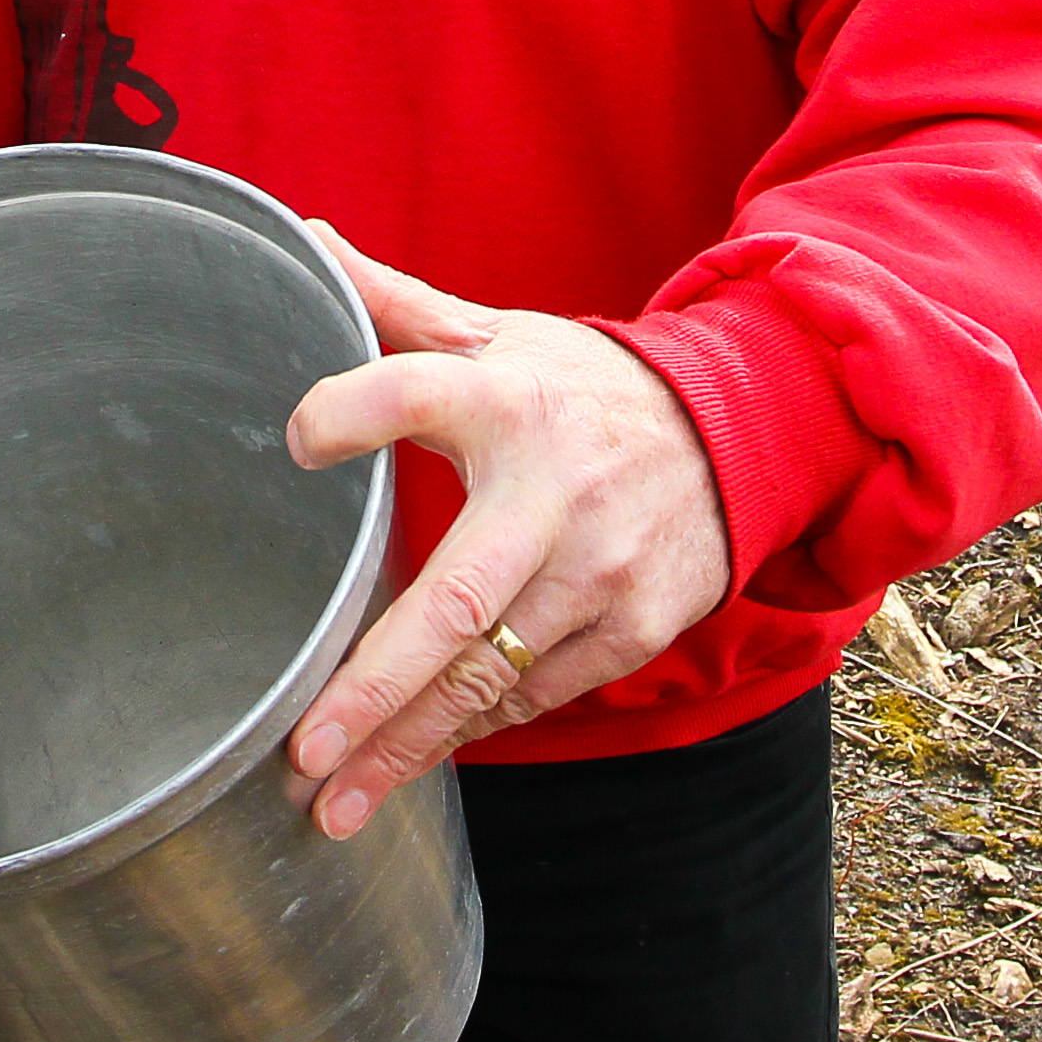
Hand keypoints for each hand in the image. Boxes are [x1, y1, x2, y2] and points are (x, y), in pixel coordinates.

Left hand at [281, 229, 733, 839]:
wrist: (741, 431)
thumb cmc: (587, 387)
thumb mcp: (502, 335)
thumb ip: (399, 306)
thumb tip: (305, 240)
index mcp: (508, 398)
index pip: (421, 389)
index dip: (357, 411)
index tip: (299, 438)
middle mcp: (554, 493)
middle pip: (455, 603)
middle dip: (376, 689)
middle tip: (303, 753)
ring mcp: (600, 572)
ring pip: (491, 676)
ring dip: (409, 744)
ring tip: (333, 801)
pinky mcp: (633, 628)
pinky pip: (536, 694)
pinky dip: (470, 730)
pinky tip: (410, 763)